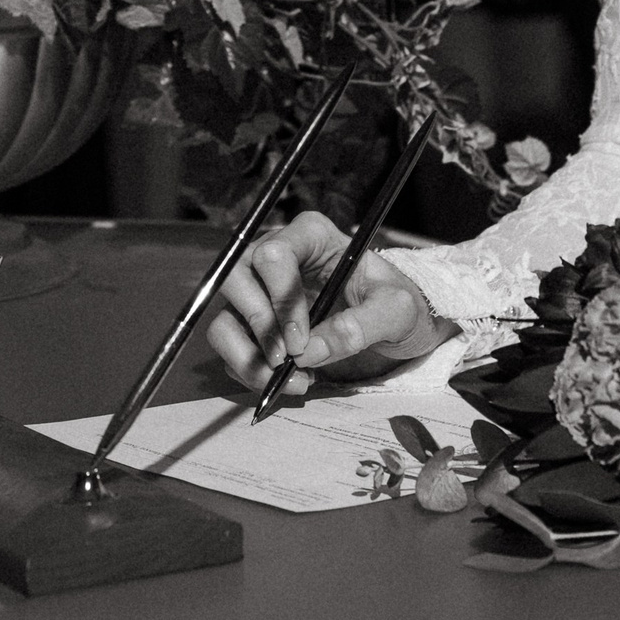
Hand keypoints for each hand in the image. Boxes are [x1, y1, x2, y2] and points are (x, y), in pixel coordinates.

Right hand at [205, 210, 446, 394]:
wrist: (390, 323)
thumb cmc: (394, 302)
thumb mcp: (397, 310)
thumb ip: (362, 324)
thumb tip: (312, 351)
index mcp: (311, 236)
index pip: (275, 254)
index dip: (281, 298)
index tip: (300, 341)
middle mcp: (275, 256)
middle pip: (236, 281)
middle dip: (260, 328)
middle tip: (287, 362)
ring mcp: (257, 291)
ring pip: (223, 320)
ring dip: (249, 359)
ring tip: (291, 381)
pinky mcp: (251, 325)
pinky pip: (231, 350)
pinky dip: (252, 373)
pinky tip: (291, 382)